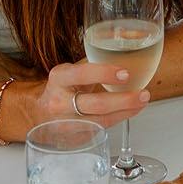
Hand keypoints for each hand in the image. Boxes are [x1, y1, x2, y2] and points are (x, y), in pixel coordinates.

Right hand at [34, 60, 150, 128]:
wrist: (39, 114)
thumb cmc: (62, 88)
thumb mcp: (70, 71)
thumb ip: (92, 62)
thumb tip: (125, 45)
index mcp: (59, 79)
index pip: (82, 74)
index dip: (105, 73)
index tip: (125, 73)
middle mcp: (60, 102)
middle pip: (96, 104)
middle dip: (124, 100)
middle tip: (143, 93)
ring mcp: (67, 124)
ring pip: (102, 120)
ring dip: (126, 111)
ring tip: (142, 101)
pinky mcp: (76, 138)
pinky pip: (102, 129)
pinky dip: (119, 118)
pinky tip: (130, 110)